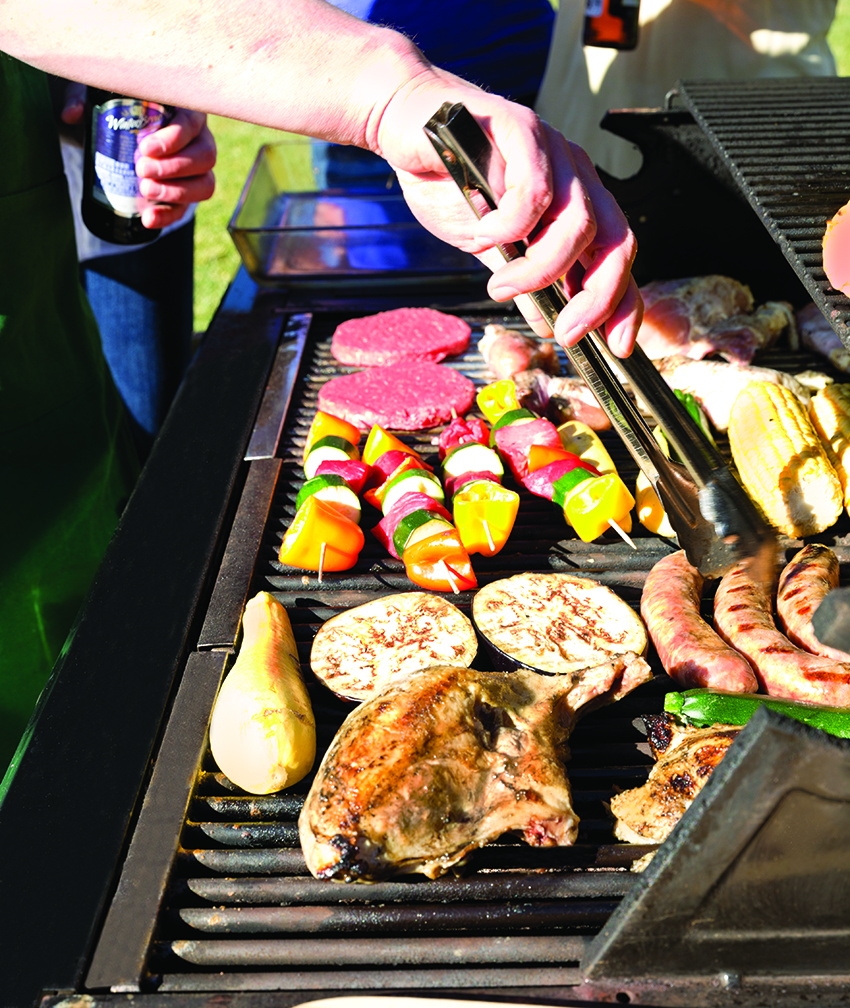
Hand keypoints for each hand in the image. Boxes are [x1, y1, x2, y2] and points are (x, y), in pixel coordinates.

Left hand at [60, 82, 216, 229]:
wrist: (107, 134)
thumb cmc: (108, 107)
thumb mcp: (92, 94)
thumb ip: (80, 96)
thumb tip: (71, 114)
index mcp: (182, 110)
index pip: (192, 123)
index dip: (176, 138)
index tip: (147, 147)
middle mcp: (196, 140)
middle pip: (205, 156)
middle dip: (174, 167)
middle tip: (141, 170)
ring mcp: (194, 170)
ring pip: (204, 185)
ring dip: (176, 192)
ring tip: (145, 191)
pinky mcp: (183, 194)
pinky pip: (186, 208)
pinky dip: (168, 216)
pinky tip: (148, 219)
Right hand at [371, 70, 641, 356]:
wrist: (406, 125)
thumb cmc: (449, 180)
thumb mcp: (493, 249)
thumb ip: (526, 281)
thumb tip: (548, 323)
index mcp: (575, 203)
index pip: (618, 256)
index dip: (625, 303)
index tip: (617, 347)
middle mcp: (575, 176)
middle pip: (615, 241)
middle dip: (596, 297)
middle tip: (566, 330)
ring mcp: (553, 150)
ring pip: (576, 222)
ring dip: (539, 270)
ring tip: (502, 286)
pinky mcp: (522, 129)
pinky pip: (534, 192)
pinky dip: (510, 227)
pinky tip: (484, 235)